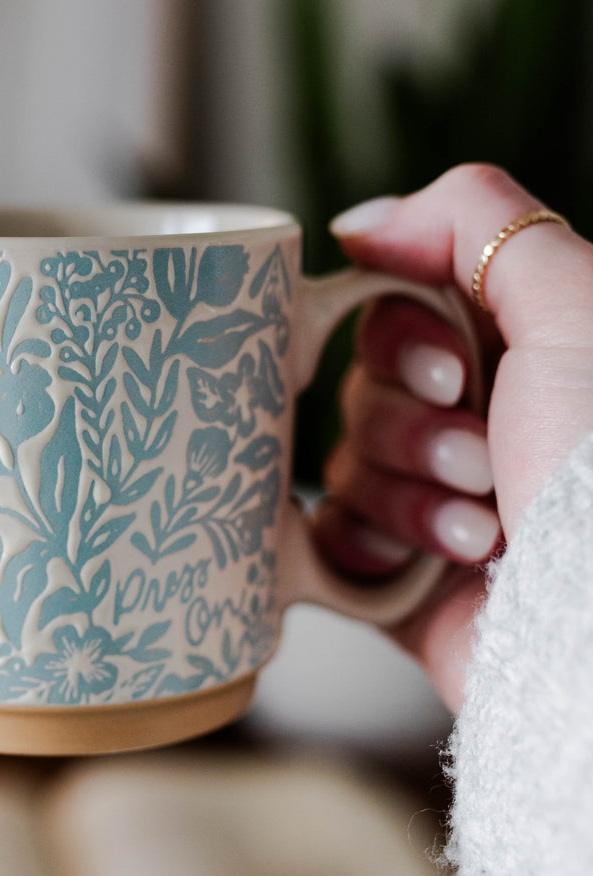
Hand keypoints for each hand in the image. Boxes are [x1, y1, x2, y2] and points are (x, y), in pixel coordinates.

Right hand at [316, 164, 592, 709]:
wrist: (591, 639)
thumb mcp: (574, 310)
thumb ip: (475, 223)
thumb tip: (361, 218)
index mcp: (510, 356)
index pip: (391, 311)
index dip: (399, 339)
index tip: (455, 375)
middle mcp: (468, 422)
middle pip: (361, 388)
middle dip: (415, 429)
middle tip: (484, 464)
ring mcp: (428, 499)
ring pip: (342, 462)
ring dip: (407, 496)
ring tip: (479, 532)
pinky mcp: (393, 570)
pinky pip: (327, 533)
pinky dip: (368, 546)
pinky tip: (428, 566)